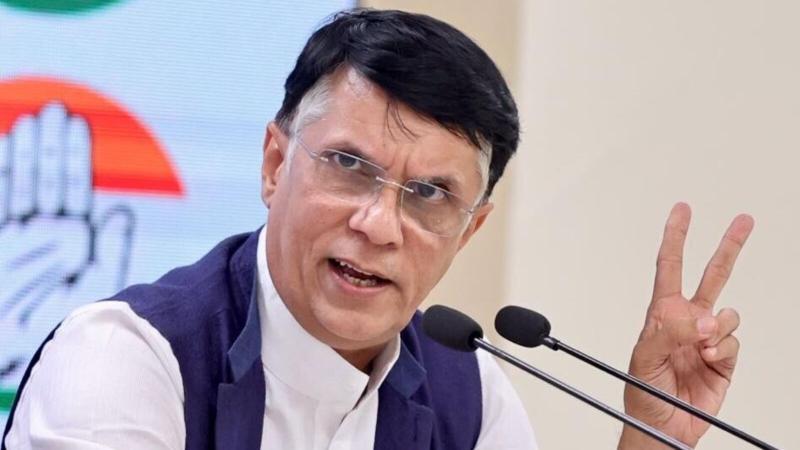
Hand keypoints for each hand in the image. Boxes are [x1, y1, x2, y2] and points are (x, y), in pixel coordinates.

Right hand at [0, 103, 134, 386]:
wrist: (21, 349)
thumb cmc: (67, 322)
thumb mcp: (96, 283)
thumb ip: (110, 248)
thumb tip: (120, 210)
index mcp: (71, 237)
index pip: (72, 188)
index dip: (74, 157)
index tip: (76, 126)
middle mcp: (43, 231)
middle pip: (47, 178)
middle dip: (50, 145)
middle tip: (56, 110)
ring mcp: (16, 234)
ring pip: (23, 184)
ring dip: (27, 153)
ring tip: (34, 121)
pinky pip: (0, 202)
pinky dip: (4, 174)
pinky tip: (6, 147)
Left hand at [619, 203, 753, 448]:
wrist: (663, 427)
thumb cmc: (642, 392)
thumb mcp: (643, 358)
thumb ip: (667, 332)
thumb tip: (696, 317)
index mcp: (662, 314)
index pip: (669, 266)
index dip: (675, 237)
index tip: (682, 210)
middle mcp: (687, 321)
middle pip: (712, 275)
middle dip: (728, 247)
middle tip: (743, 221)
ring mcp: (708, 339)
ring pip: (728, 313)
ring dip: (717, 326)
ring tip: (700, 344)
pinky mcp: (725, 359)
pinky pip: (734, 341)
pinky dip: (723, 348)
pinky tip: (709, 358)